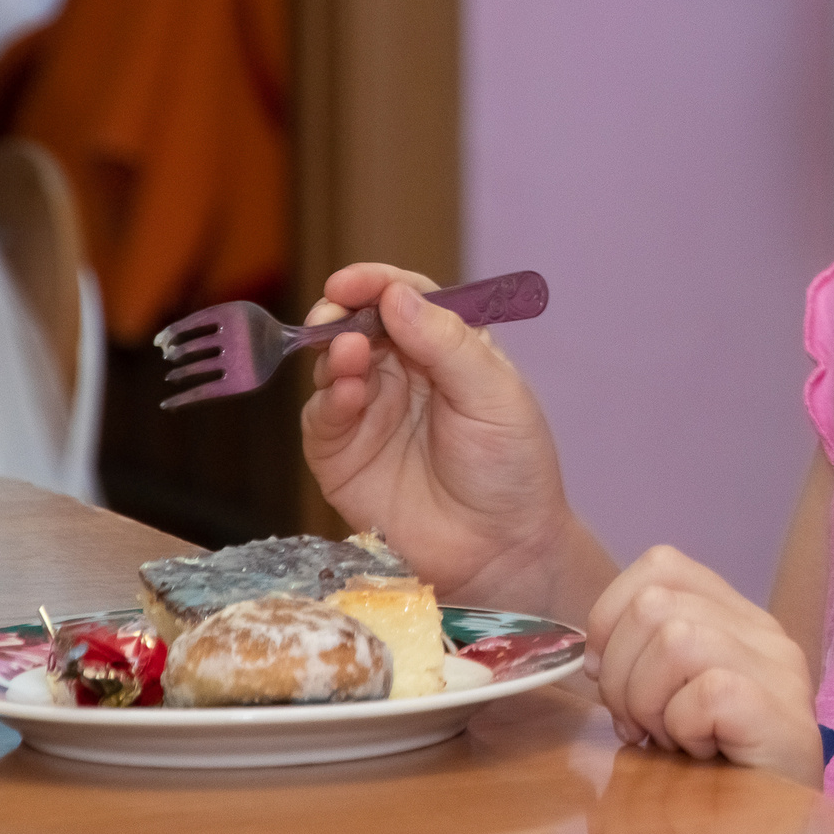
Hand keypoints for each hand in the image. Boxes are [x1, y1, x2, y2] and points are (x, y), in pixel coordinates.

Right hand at [300, 263, 607, 612]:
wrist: (501, 552)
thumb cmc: (511, 469)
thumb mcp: (494, 395)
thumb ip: (447, 343)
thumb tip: (395, 295)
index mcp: (447, 349)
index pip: (405, 298)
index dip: (376, 283)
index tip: (353, 282)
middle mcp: (403, 374)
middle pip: (358, 324)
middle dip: (342, 311)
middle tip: (335, 310)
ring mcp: (369, 414)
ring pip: (334, 365)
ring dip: (334, 352)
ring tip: (349, 353)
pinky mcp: (342, 457)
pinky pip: (321, 418)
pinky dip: (326, 399)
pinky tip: (345, 394)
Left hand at [586, 544, 822, 786]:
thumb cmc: (702, 785)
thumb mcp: (665, 705)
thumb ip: (639, 659)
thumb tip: (589, 653)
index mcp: (736, 620)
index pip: (660, 565)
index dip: (612, 617)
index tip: (610, 681)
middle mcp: (767, 634)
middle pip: (655, 603)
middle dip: (622, 674)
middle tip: (644, 729)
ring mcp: (782, 673)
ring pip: (675, 636)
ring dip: (650, 703)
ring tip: (673, 743)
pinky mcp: (784, 715)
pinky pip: (705, 691)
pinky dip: (683, 729)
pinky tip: (700, 757)